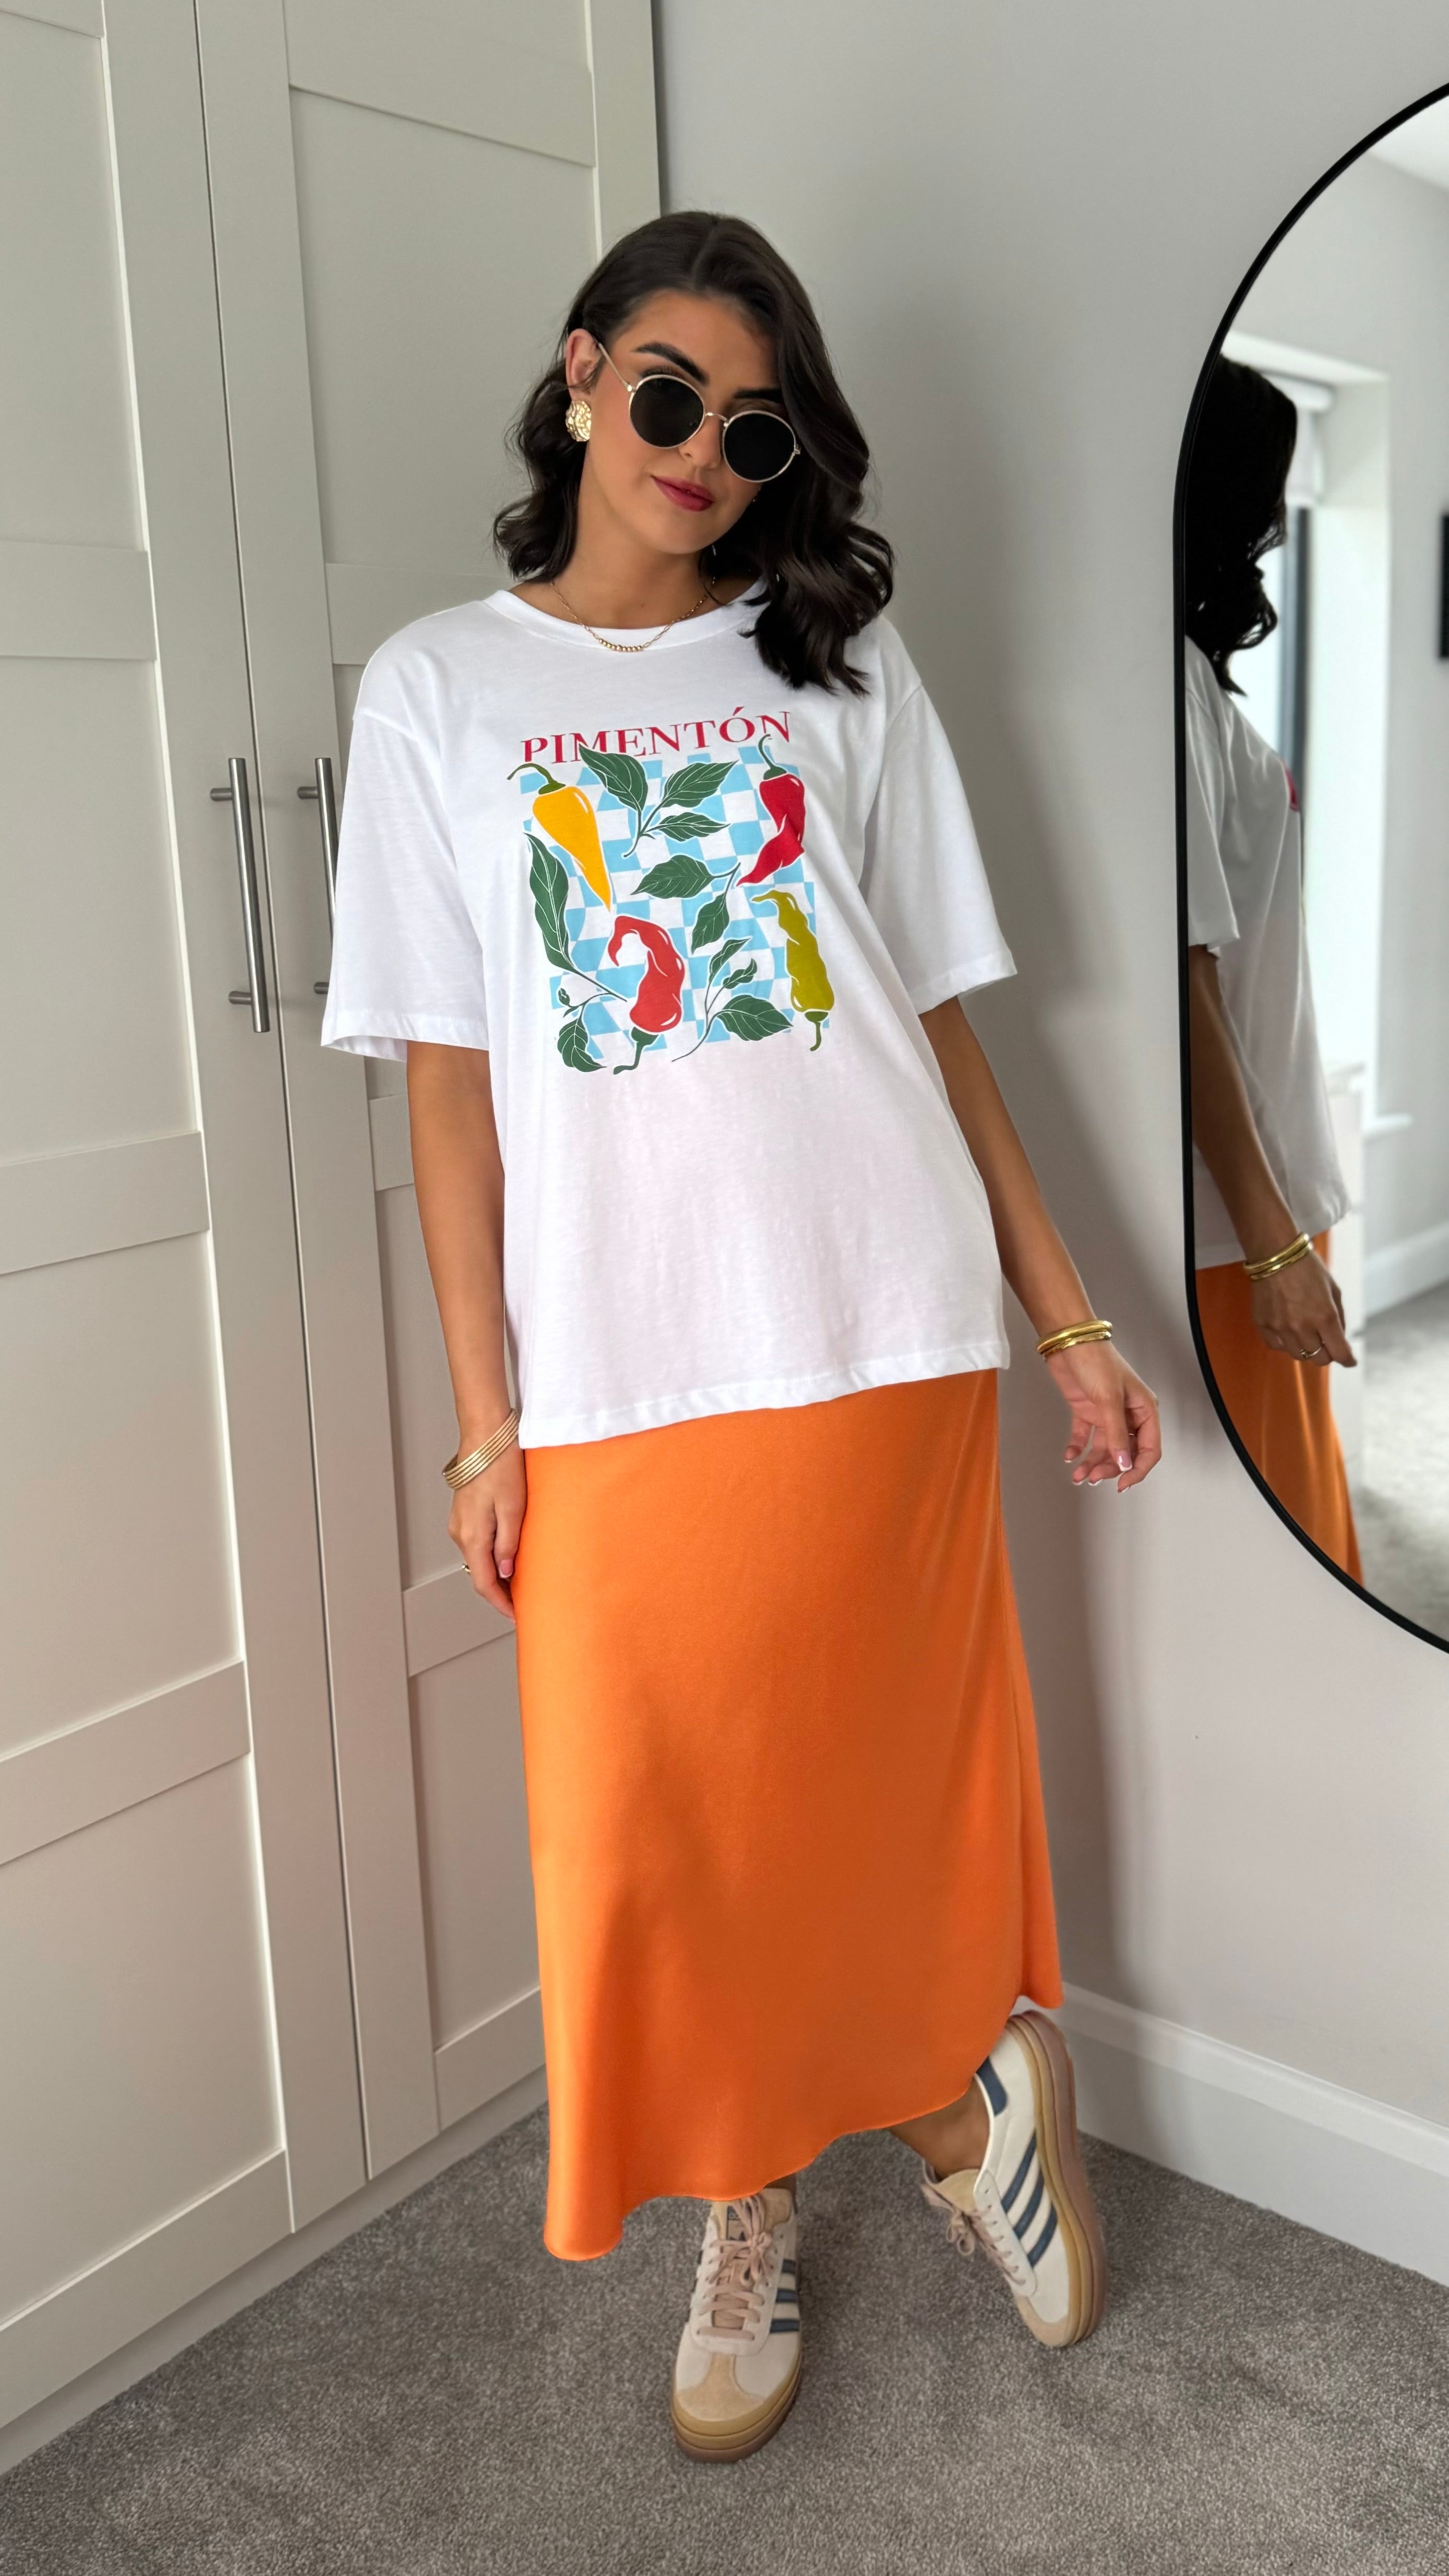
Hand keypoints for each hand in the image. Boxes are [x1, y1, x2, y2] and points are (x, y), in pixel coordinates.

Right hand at [449, 1442, 526, 1619]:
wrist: (485, 1435)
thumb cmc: (501, 1465)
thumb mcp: (514, 1508)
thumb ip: (509, 1544)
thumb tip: (505, 1572)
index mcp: (472, 1535)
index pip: (484, 1584)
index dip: (501, 1604)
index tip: (517, 1616)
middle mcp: (460, 1532)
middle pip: (479, 1573)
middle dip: (500, 1592)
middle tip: (523, 1602)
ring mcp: (459, 1522)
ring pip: (478, 1558)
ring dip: (496, 1572)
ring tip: (521, 1580)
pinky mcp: (464, 1511)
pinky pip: (477, 1542)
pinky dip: (491, 1554)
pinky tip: (508, 1553)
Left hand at [1043, 1341, 1161, 1491]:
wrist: (1068, 1342)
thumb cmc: (1097, 1361)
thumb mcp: (1109, 1400)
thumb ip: (1117, 1434)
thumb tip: (1125, 1464)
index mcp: (1144, 1410)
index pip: (1149, 1449)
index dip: (1138, 1470)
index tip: (1122, 1484)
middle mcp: (1128, 1414)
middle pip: (1125, 1452)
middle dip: (1110, 1468)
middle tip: (1093, 1477)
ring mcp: (1107, 1413)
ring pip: (1105, 1448)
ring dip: (1092, 1462)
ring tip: (1079, 1474)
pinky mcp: (1087, 1411)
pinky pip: (1085, 1437)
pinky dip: (1078, 1448)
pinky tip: (1070, 1456)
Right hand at [1250, 1250, 1354, 1366]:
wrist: (1275, 1254)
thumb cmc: (1308, 1268)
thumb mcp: (1333, 1289)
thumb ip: (1339, 1318)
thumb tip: (1340, 1340)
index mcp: (1325, 1316)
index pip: (1340, 1353)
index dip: (1348, 1360)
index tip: (1350, 1360)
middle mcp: (1302, 1326)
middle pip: (1319, 1360)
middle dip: (1327, 1354)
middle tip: (1327, 1343)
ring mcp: (1281, 1328)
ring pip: (1298, 1355)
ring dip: (1306, 1348)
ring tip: (1306, 1331)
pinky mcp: (1264, 1325)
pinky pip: (1277, 1346)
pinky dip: (1285, 1343)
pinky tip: (1288, 1329)